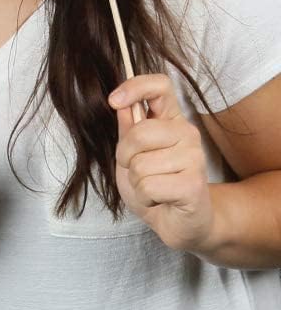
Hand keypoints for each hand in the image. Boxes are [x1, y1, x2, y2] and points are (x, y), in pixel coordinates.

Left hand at [110, 73, 213, 251]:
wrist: (179, 223)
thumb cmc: (154, 185)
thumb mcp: (131, 153)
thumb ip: (127, 127)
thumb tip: (120, 102)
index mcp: (171, 119)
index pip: (160, 85)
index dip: (135, 86)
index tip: (114, 101)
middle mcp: (187, 133)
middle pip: (140, 133)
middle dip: (125, 156)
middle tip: (136, 170)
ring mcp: (194, 158)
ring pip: (140, 164)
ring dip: (136, 181)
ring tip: (152, 187)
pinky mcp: (194, 185)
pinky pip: (148, 185)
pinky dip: (144, 197)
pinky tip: (159, 200)